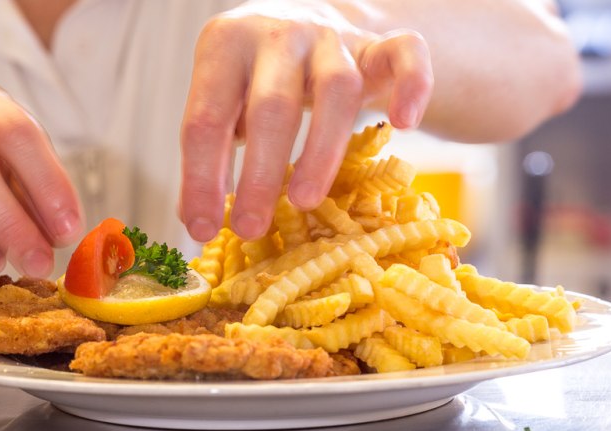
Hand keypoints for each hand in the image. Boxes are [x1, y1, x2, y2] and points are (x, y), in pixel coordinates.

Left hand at [180, 0, 432, 241]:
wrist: (313, 15)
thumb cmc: (259, 73)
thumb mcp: (225, 98)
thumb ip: (211, 148)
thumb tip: (197, 219)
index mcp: (225, 45)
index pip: (205, 118)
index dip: (201, 179)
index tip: (201, 230)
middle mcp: (279, 33)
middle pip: (271, 106)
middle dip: (259, 175)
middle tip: (251, 228)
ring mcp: (333, 36)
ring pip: (337, 89)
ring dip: (321, 152)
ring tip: (305, 202)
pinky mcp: (380, 42)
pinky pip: (406, 55)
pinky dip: (412, 87)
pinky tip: (402, 125)